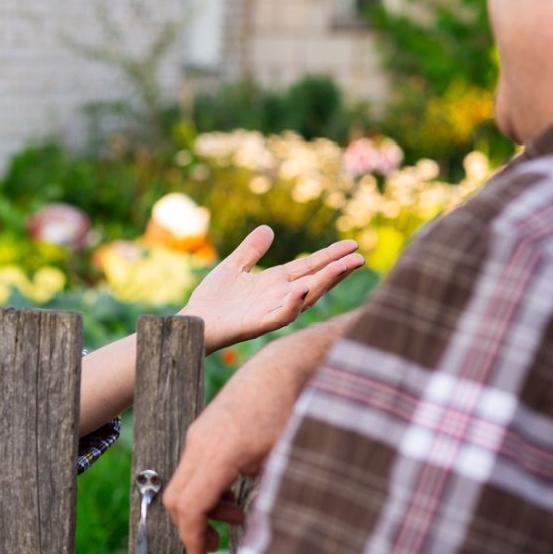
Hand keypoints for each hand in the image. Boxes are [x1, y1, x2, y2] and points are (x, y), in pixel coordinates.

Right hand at [162, 317, 353, 553]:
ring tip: (235, 515)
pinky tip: (232, 493)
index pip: (190, 505)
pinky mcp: (202, 432)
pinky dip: (204, 490)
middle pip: (176, 498)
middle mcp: (199, 442)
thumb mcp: (283, 460)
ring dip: (201, 508)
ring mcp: (197, 435)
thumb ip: (266, 496)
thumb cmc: (288, 412)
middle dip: (191, 528)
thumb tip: (260, 533)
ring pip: (181, 484)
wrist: (280, 369)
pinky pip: (191, 469)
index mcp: (219, 452)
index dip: (192, 538)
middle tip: (215, 544)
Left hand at [180, 227, 361, 351]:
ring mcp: (271, 311)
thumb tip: (268, 229)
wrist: (193, 321)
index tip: (352, 244)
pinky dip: (293, 303)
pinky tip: (302, 289)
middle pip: (315, 281)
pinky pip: (281, 315)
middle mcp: (279, 297)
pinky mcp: (259, 324)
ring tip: (343, 267)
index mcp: (275, 283)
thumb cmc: (212, 299)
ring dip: (324, 283)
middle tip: (359, 257)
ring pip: (306, 297)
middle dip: (337, 270)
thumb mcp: (233, 267)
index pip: (309, 267)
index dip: (329, 256)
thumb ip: (251, 250)